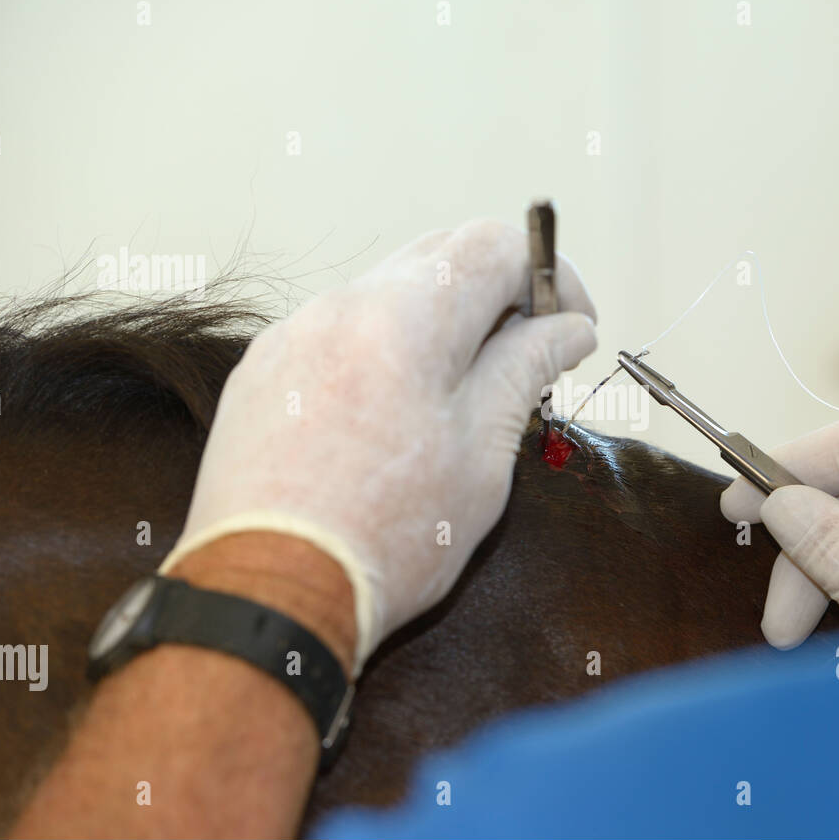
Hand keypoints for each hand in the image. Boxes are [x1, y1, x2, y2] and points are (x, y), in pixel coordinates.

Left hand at [160, 220, 596, 672]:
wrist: (270, 595)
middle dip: (499, 293)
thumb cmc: (384, 539)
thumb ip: (525, 371)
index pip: (493, 245)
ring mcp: (294, 336)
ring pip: (389, 295)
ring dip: (442, 324)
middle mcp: (340, 308)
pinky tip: (398, 416)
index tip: (572, 324)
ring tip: (464, 397)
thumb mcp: (482, 456)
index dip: (550, 275)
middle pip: (440, 257)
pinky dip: (387, 351)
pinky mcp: (265, 371)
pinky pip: (342, 334)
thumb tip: (568, 329)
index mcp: (404, 320)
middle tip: (530, 354)